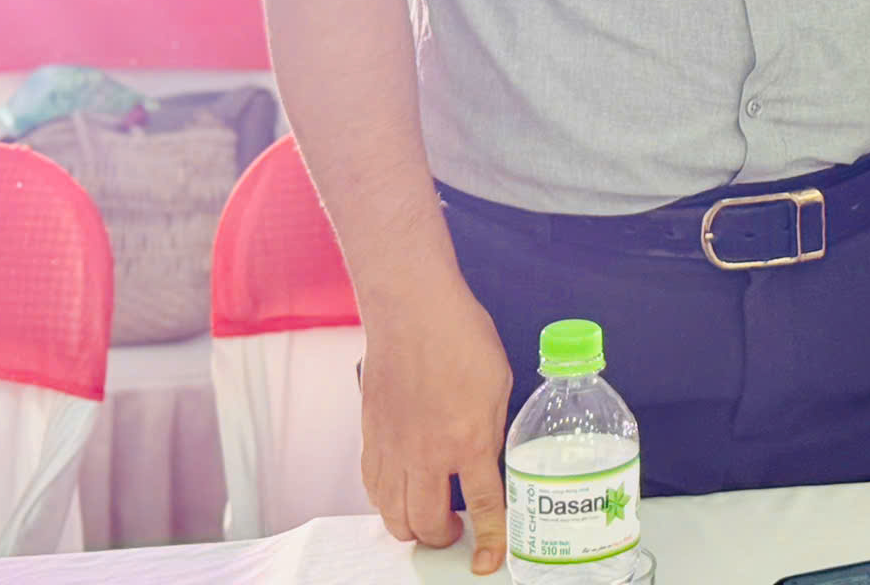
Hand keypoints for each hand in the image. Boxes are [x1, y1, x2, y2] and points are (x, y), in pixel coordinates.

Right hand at [359, 276, 513, 573]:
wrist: (413, 310)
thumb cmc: (461, 336)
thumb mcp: (499, 384)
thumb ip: (492, 430)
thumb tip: (487, 460)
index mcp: (469, 440)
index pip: (484, 508)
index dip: (490, 542)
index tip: (489, 562)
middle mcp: (427, 454)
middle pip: (427, 525)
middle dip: (443, 540)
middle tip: (455, 532)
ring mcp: (393, 448)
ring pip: (392, 516)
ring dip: (411, 527)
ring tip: (427, 519)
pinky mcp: (370, 437)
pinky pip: (373, 489)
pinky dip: (385, 503)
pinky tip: (398, 494)